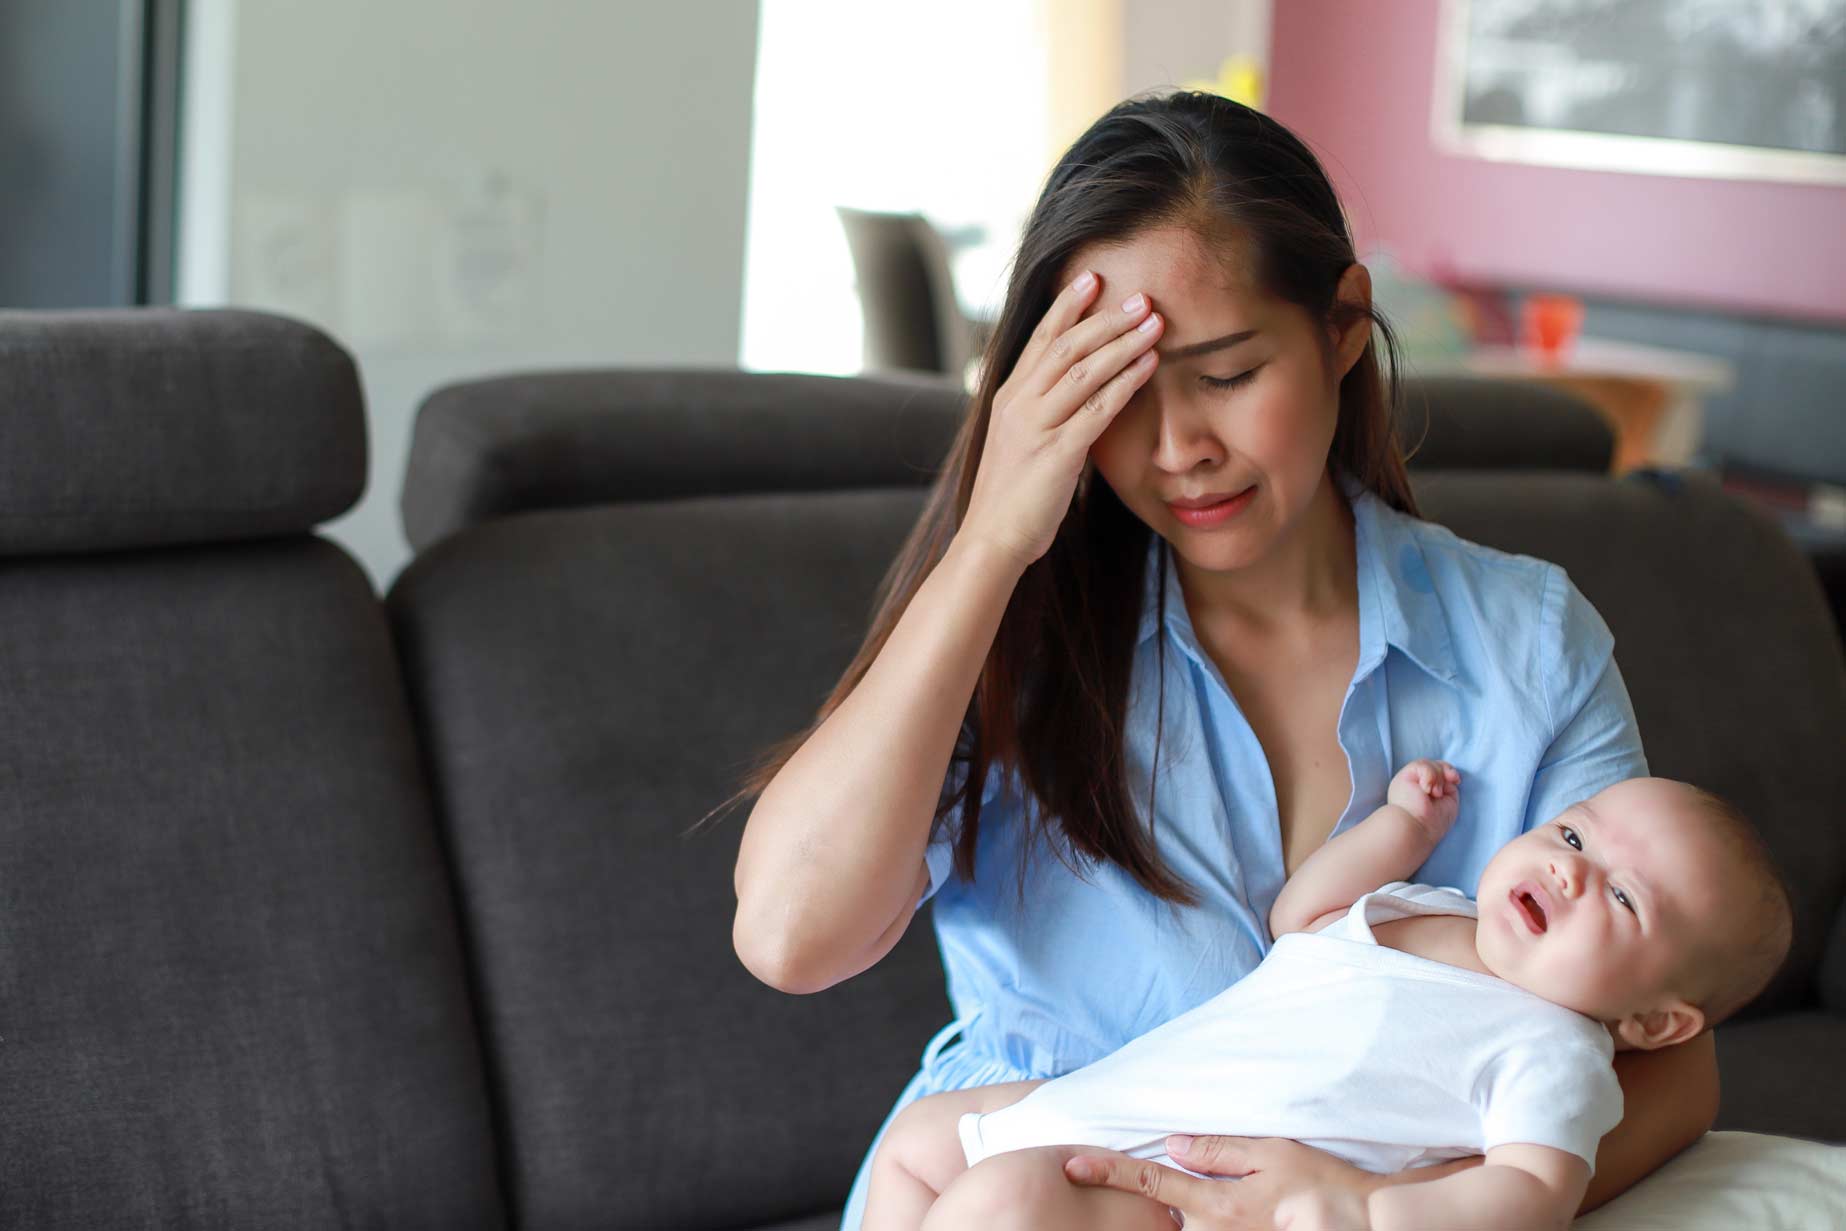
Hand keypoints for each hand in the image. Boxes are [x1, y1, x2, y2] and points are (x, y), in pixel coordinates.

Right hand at [957, 269, 1163, 570]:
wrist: (991, 541)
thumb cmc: (1009, 499)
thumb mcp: (1017, 444)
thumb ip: (1039, 414)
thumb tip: (1073, 394)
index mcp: (1007, 398)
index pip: (1039, 339)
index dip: (1066, 306)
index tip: (1092, 278)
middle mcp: (1018, 404)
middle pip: (1065, 345)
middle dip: (1105, 318)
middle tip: (1141, 297)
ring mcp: (1035, 427)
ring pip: (1083, 370)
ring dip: (1123, 342)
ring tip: (1155, 322)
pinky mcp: (1056, 453)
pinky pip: (1097, 408)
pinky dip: (1125, 382)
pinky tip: (1149, 366)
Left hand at [1063, 1135, 1381, 1230]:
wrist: (1365, 1224)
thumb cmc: (1323, 1185)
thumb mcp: (1273, 1153)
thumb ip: (1220, 1150)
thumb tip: (1173, 1144)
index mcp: (1219, 1202)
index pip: (1152, 1182)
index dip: (1109, 1172)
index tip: (1071, 1164)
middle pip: (1160, 1216)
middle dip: (1134, 1201)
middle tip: (1111, 1177)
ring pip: (1182, 1229)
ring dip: (1167, 1214)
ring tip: (1170, 1198)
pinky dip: (1190, 1221)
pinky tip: (1196, 1212)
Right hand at [1385, 759, 1459, 839]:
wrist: (1416, 828)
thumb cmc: (1431, 823)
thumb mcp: (1448, 802)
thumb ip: (1448, 787)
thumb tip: (1448, 775)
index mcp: (1421, 791)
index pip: (1436, 771)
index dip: (1448, 771)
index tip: (1456, 780)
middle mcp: (1413, 784)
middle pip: (1434, 764)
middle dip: (1445, 770)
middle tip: (1450, 782)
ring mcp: (1408, 779)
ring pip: (1428, 764)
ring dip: (1437, 777)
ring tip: (1435, 793)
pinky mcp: (1404, 776)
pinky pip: (1421, 765)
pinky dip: (1430, 776)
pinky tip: (1427, 790)